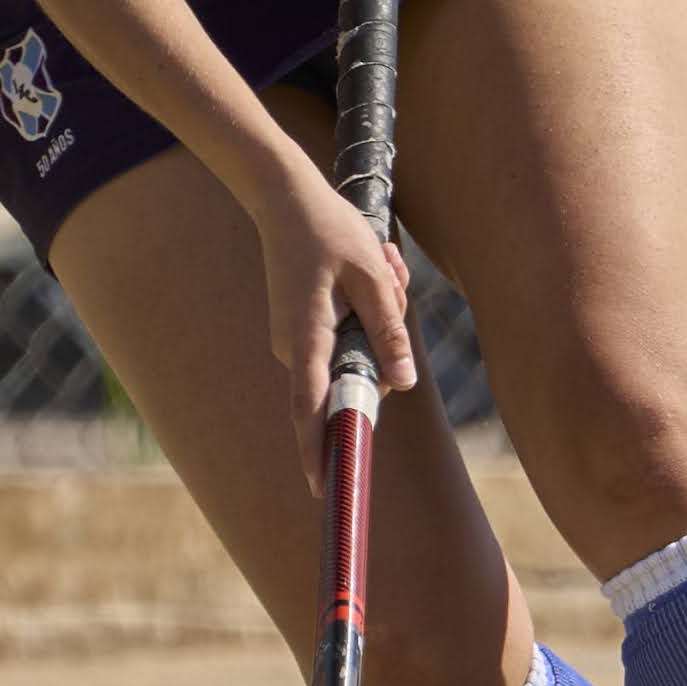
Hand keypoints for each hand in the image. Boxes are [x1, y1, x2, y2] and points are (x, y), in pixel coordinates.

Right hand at [254, 153, 414, 469]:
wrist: (284, 196)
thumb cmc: (329, 231)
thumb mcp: (373, 276)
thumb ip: (388, 330)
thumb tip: (402, 383)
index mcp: (307, 338)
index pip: (311, 409)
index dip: (316, 451)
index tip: (323, 489)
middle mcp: (294, 347)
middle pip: (353, 373)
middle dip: (386, 338)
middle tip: (392, 275)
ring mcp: (296, 339)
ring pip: (355, 349)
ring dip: (380, 312)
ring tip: (380, 261)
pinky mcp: (303, 328)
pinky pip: (345, 335)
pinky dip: (367, 307)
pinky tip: (372, 265)